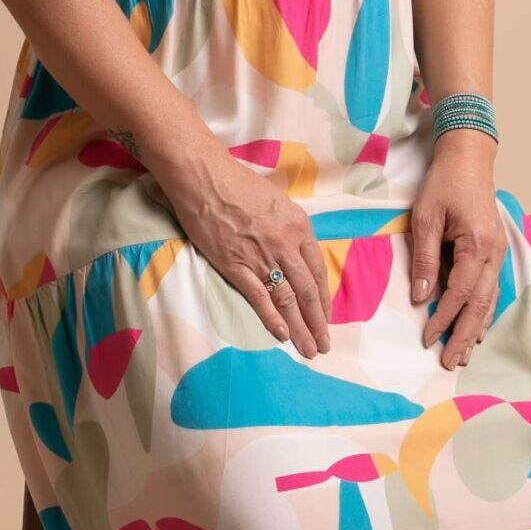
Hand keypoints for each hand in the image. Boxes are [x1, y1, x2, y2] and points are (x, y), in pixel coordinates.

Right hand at [165, 147, 333, 358]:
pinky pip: (259, 297)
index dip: (323, 299)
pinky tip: (282, 336)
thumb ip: (290, 225)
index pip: (317, 271)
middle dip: (318, 322)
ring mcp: (261, 258)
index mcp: (299, 227)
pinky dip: (272, 319)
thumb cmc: (239, 184)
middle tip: (324, 345)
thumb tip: (295, 244)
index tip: (325, 318)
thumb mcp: (278, 199)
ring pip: (287, 300)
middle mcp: (285, 245)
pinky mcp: (235, 266)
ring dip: (301, 328)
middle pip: (307, 291)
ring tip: (309, 350)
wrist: (205, 179)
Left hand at [410, 132, 504, 368]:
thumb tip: (421, 296)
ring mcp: (498, 253)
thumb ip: (425, 258)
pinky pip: (491, 289)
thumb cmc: (445, 184)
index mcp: (478, 245)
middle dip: (464, 335)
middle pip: (480, 305)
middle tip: (450, 362)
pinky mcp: (494, 252)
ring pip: (489, 300)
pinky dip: (483, 312)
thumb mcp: (426, 217)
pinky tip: (477, 329)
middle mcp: (494, 254)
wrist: (470, 158)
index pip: (460, 292)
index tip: (427, 337)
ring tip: (462, 355)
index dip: (443, 317)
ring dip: (476, 329)